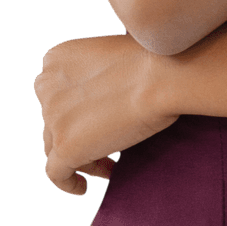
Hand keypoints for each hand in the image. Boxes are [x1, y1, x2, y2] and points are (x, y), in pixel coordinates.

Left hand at [34, 33, 178, 195]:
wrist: (164, 74)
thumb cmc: (153, 58)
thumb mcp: (111, 54)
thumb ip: (94, 73)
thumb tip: (101, 98)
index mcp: (57, 59)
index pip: (55, 92)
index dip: (74, 109)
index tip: (95, 118)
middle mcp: (47, 86)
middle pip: (54, 120)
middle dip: (75, 131)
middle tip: (102, 141)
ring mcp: (54, 117)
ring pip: (55, 147)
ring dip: (78, 156)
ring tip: (104, 165)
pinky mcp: (65, 146)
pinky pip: (57, 174)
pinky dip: (68, 183)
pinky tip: (83, 188)